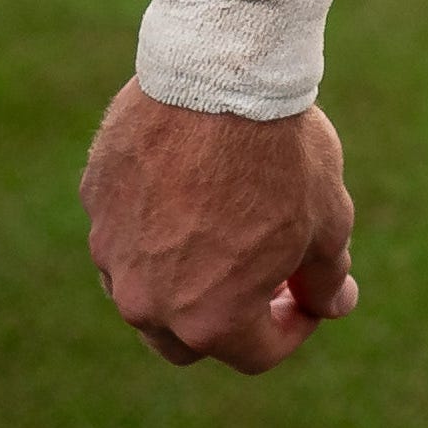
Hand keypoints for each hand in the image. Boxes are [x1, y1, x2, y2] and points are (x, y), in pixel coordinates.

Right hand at [81, 81, 358, 372]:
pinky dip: (154, 227)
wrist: (221, 72)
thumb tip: (332, 306)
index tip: (310, 296)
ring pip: (147, 288)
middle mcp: (147, 302)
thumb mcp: (327, 220)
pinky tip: (190, 187)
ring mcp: (111, 253)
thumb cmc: (282, 151)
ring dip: (185, 277)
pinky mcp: (95, 204)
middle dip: (229, 320)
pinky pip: (124, 233)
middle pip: (188, 341)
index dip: (293, 329)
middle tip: (266, 280)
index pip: (255, 354)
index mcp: (209, 320)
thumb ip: (327, 277)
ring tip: (226, 229)